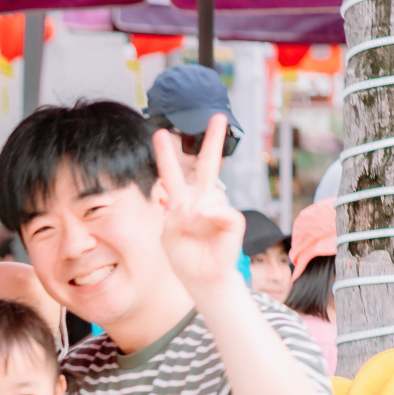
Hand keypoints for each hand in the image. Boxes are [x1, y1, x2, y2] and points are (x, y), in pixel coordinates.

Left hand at [153, 115, 246, 294]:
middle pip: (206, 166)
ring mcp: (218, 209)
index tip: (160, 133)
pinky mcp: (233, 221)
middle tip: (218, 117)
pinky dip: (211, 216)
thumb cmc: (183, 256)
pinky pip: (223, 210)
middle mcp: (201, 201)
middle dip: (212, 141)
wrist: (200, 278)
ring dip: (196, 210)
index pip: (173, 174)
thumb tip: (196, 204)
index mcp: (181, 201)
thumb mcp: (167, 233)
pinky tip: (205, 223)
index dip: (166, 155)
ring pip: (210, 194)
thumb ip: (174, 214)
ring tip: (191, 226)